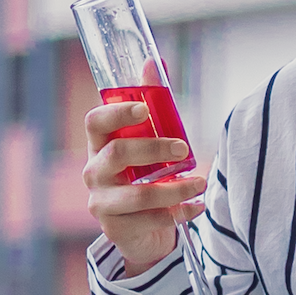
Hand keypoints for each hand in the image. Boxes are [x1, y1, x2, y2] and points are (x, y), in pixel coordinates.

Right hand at [84, 97, 208, 275]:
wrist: (142, 231)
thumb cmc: (145, 178)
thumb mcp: (149, 142)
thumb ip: (151, 105)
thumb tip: (153, 63)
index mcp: (99, 146)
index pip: (95, 123)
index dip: (117, 113)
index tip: (145, 109)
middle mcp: (94, 174)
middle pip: (118, 154)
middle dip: (155, 148)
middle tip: (184, 149)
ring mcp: (102, 203)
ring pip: (139, 194)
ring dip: (176, 188)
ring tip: (200, 183)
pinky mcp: (116, 229)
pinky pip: (151, 220)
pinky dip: (180, 212)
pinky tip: (197, 206)